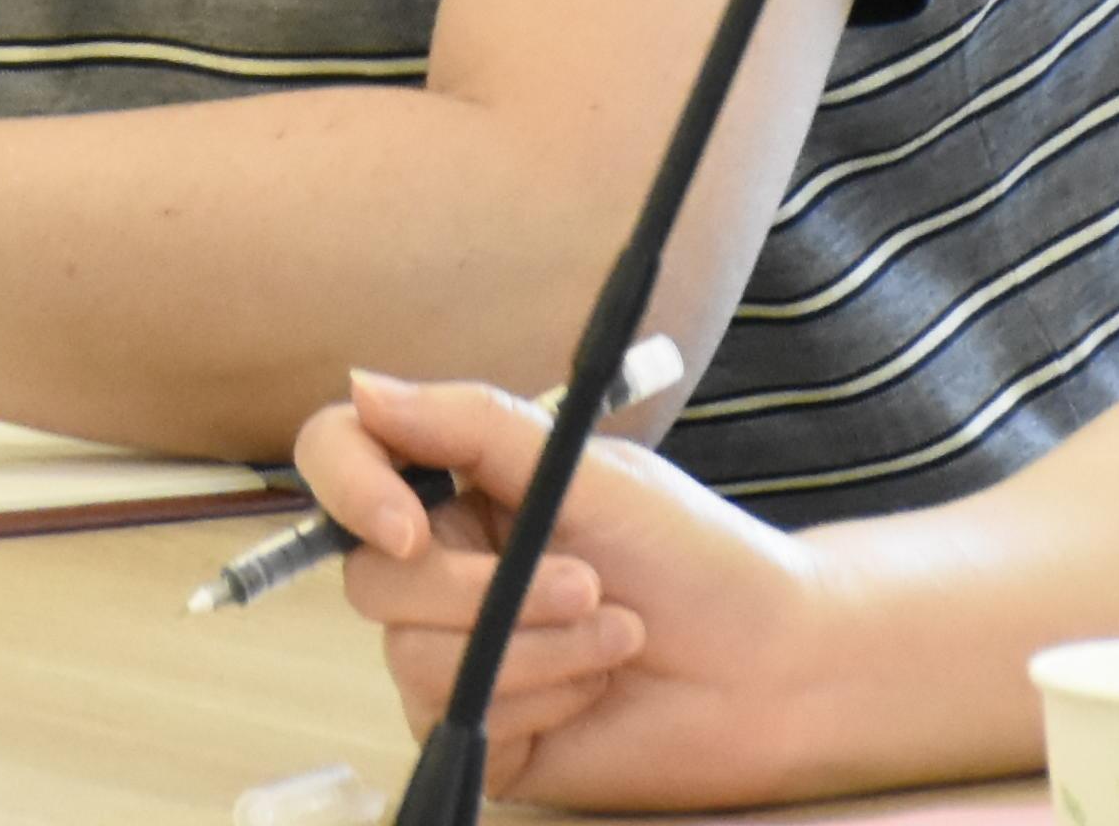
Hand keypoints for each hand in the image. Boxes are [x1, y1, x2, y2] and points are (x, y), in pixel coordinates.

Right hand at [292, 372, 840, 813]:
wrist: (775, 667)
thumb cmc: (695, 556)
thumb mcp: (587, 470)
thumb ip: (471, 425)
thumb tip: (360, 385)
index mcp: (459, 490)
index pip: (343, 459)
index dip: (349, 486)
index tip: (407, 523)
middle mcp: (443, 571)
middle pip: (372, 578)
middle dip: (484, 591)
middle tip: (587, 582)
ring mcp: (458, 655)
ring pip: (414, 657)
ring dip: (533, 647)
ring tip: (617, 633)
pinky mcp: (486, 732)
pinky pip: (460, 718)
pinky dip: (540, 698)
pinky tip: (599, 685)